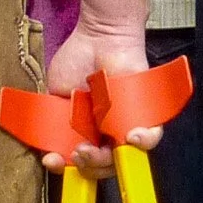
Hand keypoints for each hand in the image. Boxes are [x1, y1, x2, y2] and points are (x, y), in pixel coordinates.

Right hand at [41, 16, 160, 175]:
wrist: (99, 36)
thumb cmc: (77, 62)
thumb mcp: (57, 97)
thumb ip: (54, 121)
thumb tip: (51, 146)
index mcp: (86, 131)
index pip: (80, 160)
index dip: (67, 166)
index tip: (52, 161)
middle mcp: (108, 132)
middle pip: (103, 166)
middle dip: (87, 165)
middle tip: (77, 152)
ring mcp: (127, 125)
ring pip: (124, 157)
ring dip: (106, 160)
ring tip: (90, 149)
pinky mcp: (147, 113)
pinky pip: (151, 137)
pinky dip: (142, 141)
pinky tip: (130, 137)